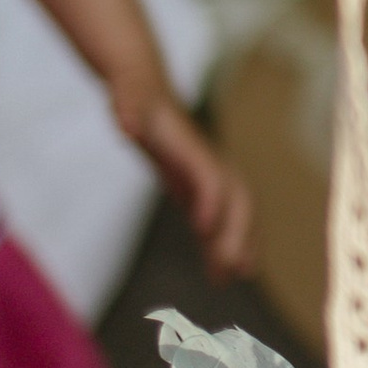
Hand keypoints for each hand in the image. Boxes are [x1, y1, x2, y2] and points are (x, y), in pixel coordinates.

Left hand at [117, 79, 255, 279]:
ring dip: (239, 246)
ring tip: (234, 279)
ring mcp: (207, 178)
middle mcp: (209, 164)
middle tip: (235, 269)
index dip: (212, 202)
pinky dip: (218, 247)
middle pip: (236, 202)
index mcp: (192, 147)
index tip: (205, 230)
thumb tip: (127, 122)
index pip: (211, 177)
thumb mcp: (129, 96)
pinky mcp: (194, 188)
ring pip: (234, 216)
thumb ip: (129, 106)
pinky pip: (214, 222)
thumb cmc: (136, 93)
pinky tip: (217, 274)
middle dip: (240, 234)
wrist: (147, 87)